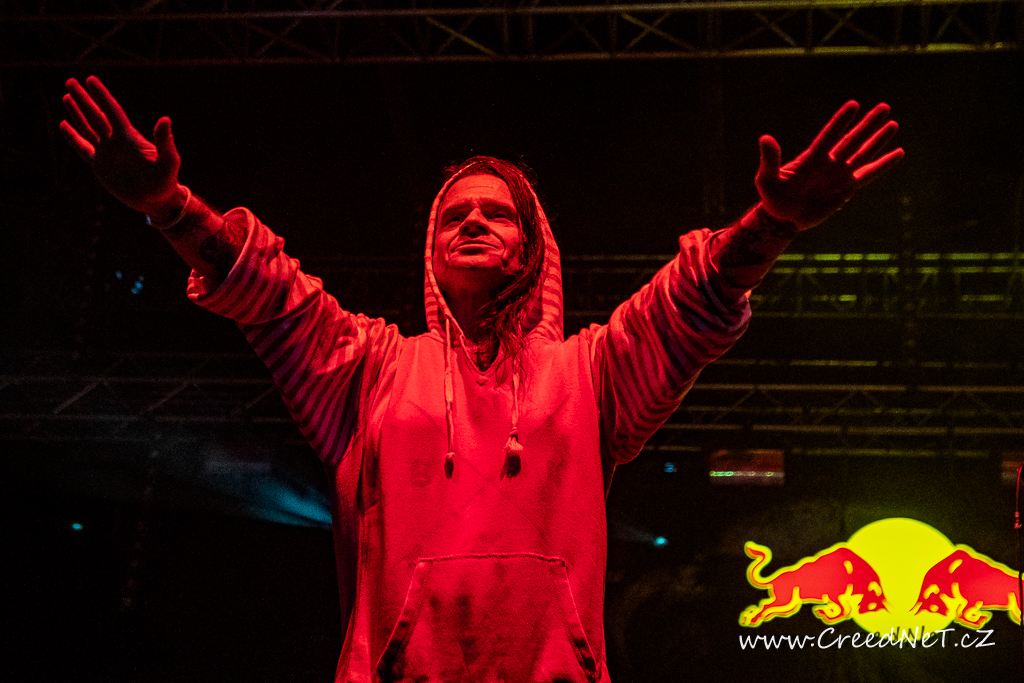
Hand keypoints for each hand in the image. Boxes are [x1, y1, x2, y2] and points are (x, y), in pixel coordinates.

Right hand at [60, 76, 184, 218]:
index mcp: (129, 138)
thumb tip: (165, 119)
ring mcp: (106, 153)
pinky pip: (83, 149)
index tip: (90, 80)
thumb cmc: (166, 182)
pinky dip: (73, 137)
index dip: (101, 96)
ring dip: (77, 113)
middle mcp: (116, 142)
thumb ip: (164, 141)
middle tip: (70, 81)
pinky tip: (64, 125)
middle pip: (95, 115)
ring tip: (66, 97)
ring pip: (88, 128)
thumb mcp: (168, 161)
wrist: (156, 201)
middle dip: (83, 99)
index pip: (112, 111)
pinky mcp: (100, 167)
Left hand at [756, 101, 903, 230]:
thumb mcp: (767, 178)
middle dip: (868, 124)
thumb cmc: (772, 198)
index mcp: (812, 158)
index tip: (854, 105)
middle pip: (852, 140)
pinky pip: (869, 174)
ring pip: (863, 154)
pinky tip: (898, 153)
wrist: (782, 219)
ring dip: (878, 140)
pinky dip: (883, 164)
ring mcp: (840, 175)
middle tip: (885, 107)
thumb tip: (765, 138)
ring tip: (893, 124)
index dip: (841, 121)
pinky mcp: (847, 189)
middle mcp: (829, 163)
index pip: (830, 135)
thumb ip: (770, 159)